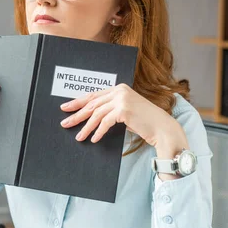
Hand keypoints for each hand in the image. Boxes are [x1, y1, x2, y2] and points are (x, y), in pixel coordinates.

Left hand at [59, 84, 186, 153]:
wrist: (162, 128)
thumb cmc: (144, 122)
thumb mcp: (124, 112)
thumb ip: (110, 109)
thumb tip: (90, 116)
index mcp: (118, 88)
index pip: (93, 95)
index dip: (78, 102)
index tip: (66, 108)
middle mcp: (119, 90)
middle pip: (92, 103)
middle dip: (77, 114)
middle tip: (65, 123)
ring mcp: (122, 99)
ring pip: (96, 114)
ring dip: (86, 127)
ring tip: (78, 136)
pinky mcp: (124, 109)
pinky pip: (105, 122)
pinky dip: (98, 132)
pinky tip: (93, 139)